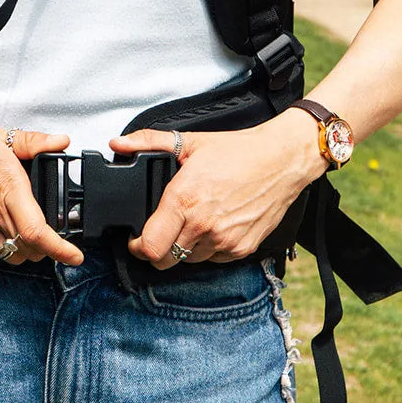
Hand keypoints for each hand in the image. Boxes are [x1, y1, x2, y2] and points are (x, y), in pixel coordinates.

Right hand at [0, 109, 84, 265]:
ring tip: (17, 231)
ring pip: (10, 255)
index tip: (74, 255)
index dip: (61, 250)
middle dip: (43, 246)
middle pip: (28, 248)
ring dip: (20, 249)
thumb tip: (59, 141)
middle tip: (44, 234)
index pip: (38, 230)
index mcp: (5, 183)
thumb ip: (30, 141)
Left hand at [108, 112, 327, 268]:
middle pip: (165, 260)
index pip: (150, 247)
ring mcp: (225, 240)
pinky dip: (208, 248)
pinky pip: (215, 259)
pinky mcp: (243, 248)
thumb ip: (148, 142)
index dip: (137, 246)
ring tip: (189, 224)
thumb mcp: (189, 142)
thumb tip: (118, 144)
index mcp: (184, 201)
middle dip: (156, 251)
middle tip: (158, 234)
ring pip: (189, 260)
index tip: (136, 238)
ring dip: (183, 248)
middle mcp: (203, 225)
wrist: (283, 160)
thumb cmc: (238, 151)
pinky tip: (211, 226)